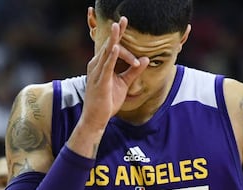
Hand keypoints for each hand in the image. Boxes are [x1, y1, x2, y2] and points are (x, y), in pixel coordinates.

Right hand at [82, 16, 148, 130]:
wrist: (96, 119)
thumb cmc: (108, 101)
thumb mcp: (124, 83)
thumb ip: (134, 71)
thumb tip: (146, 59)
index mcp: (101, 65)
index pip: (111, 46)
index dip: (118, 34)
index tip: (125, 22)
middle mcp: (96, 66)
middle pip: (108, 45)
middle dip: (116, 32)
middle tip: (123, 18)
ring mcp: (97, 73)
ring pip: (106, 53)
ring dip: (113, 39)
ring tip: (118, 26)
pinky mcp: (100, 82)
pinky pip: (106, 67)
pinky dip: (111, 56)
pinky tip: (115, 47)